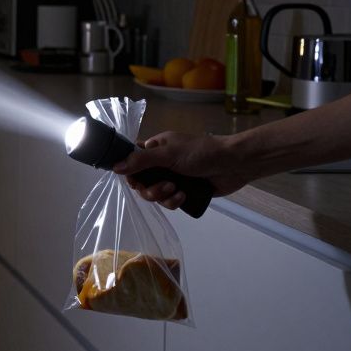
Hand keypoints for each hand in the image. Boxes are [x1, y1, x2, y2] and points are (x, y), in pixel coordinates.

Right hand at [113, 131, 251, 210]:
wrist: (234, 165)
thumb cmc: (202, 152)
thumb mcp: (169, 153)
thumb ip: (141, 160)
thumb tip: (115, 167)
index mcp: (156, 148)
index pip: (132, 160)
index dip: (130, 172)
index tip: (135, 179)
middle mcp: (161, 163)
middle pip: (141, 181)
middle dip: (150, 188)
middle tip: (164, 186)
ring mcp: (172, 178)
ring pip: (154, 194)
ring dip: (162, 196)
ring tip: (177, 191)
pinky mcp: (183, 192)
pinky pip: (168, 202)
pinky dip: (174, 201)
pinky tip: (184, 196)